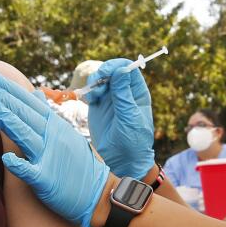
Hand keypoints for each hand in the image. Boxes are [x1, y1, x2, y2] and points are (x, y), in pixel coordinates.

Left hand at [0, 70, 109, 226]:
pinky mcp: (46, 180)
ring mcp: (48, 157)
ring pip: (23, 134)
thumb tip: (35, 93)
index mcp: (54, 125)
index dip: (8, 88)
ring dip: (5, 117)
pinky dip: (19, 164)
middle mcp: (51, 137)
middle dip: (1, 96)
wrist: (97, 193)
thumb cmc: (77, 164)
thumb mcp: (65, 133)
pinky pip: (30, 171)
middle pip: (23, 113)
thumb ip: (48, 114)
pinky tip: (6, 157)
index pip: (28, 102)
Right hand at [81, 59, 155, 179]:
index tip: (107, 73)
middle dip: (102, 72)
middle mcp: (124, 92)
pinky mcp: (98, 105)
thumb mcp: (129, 118)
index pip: (129, 69)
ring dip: (94, 82)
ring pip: (100, 79)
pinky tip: (89, 101)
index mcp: (137, 92)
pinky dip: (88, 91)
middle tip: (96, 83)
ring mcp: (110, 98)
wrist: (122, 160)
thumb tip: (121, 70)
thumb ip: (123, 95)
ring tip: (93, 97)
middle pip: (112, 70)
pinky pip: (92, 91)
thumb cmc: (132, 141)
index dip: (117, 66)